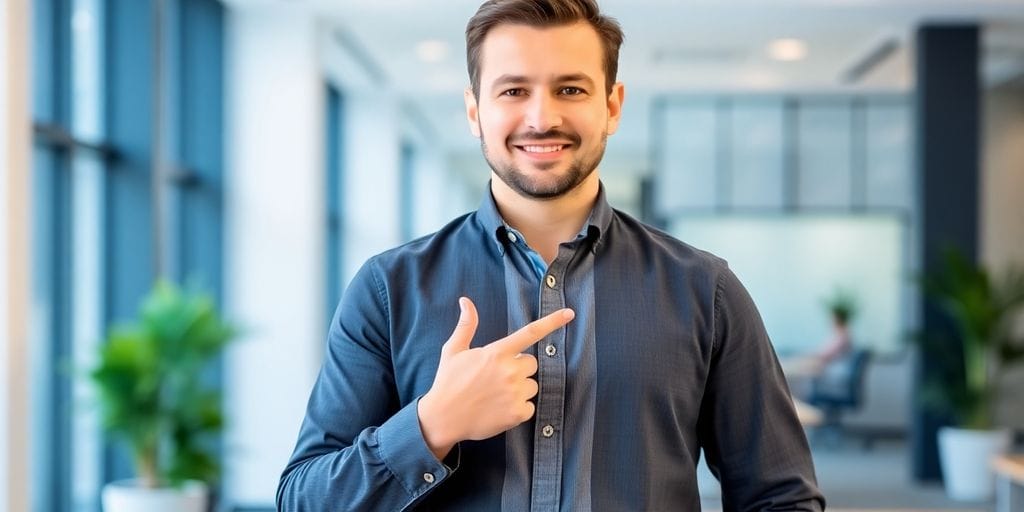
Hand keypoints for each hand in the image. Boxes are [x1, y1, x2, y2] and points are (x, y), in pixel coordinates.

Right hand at [417, 297, 573, 459]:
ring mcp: (515, 393)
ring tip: (495, 395)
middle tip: (496, 378)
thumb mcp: (453, 350)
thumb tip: (465, 301)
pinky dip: (518, 409)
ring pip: (531, 386)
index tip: (570, 314)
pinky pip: (529, 407)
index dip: (552, 322)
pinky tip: (499, 409)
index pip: (530, 333)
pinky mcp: (517, 413)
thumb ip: (466, 325)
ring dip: (518, 389)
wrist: (442, 418)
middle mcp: (509, 370)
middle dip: (519, 369)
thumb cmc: (448, 382)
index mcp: (497, 352)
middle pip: (531, 364)